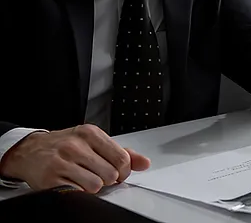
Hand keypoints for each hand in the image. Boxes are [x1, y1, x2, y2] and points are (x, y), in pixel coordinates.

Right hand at [0, 125, 149, 192]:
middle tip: (99, 175)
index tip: (118, 172)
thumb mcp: (94, 142)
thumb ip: (121, 151)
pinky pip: (78, 193)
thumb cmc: (65, 145)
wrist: (30, 151)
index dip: (124, 170)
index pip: (121, 158)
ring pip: (96, 185)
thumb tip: (145, 163)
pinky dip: (79, 192)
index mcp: (90, 133)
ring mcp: (62, 162)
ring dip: (93, 187)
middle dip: (108, 179)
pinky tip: (74, 183)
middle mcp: (76, 145)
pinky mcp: (50, 179)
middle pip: (110, 174)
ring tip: (85, 178)